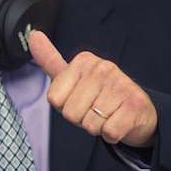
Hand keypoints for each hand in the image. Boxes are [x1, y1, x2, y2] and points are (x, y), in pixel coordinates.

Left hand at [28, 31, 157, 147]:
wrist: (137, 110)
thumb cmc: (97, 95)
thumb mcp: (70, 77)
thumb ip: (49, 59)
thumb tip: (33, 35)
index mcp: (83, 61)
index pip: (54, 99)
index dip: (64, 106)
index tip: (79, 99)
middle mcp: (103, 68)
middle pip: (70, 114)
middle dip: (80, 119)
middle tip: (95, 109)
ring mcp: (121, 85)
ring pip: (90, 124)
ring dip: (97, 127)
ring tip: (108, 115)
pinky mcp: (135, 104)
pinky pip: (109, 132)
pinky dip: (112, 134)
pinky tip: (119, 121)